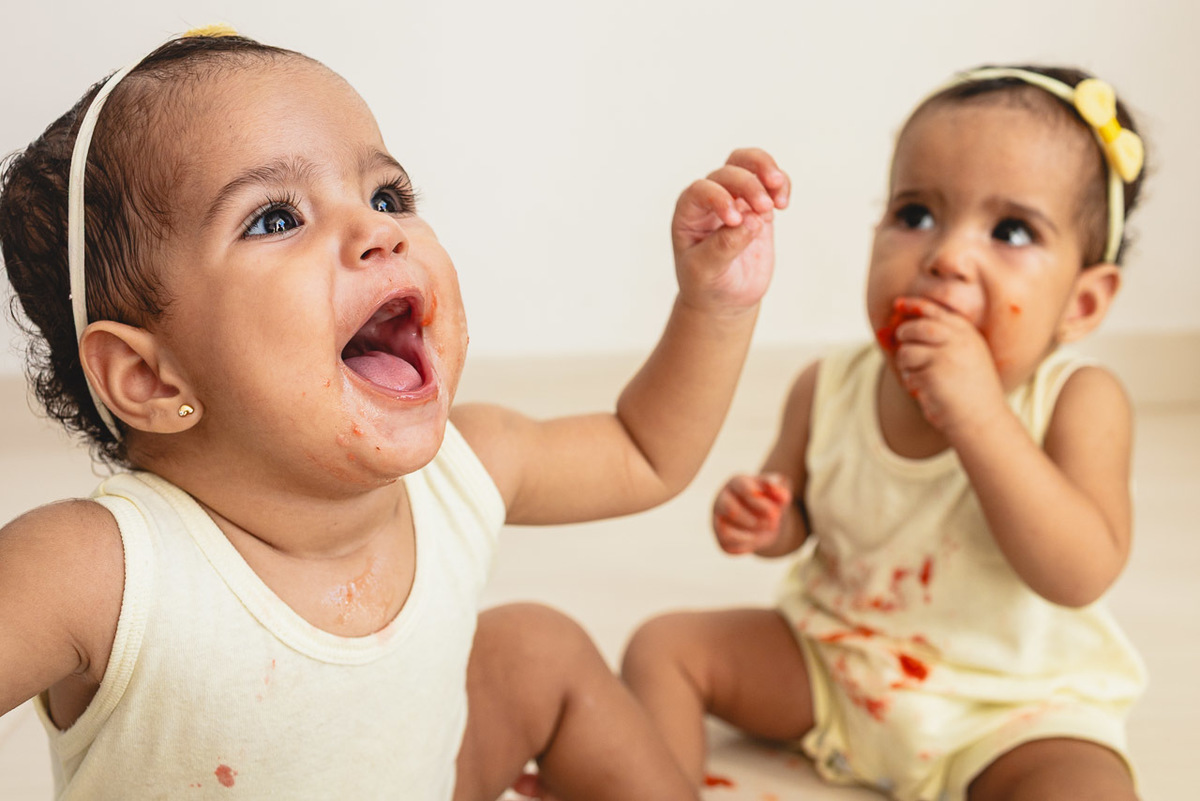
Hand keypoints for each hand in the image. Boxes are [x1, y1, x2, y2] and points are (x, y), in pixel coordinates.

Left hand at [672, 148, 788, 313]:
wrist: (725, 298)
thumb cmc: (706, 283)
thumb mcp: (705, 270)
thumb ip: (724, 246)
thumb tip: (751, 221)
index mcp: (689, 212)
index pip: (701, 190)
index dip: (719, 198)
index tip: (735, 220)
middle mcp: (711, 199)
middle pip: (728, 172)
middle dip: (748, 185)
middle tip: (765, 208)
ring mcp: (736, 199)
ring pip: (747, 164)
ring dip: (764, 169)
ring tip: (778, 188)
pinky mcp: (759, 207)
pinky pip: (771, 183)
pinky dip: (780, 185)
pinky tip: (783, 203)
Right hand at [712, 473, 791, 554]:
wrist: (766, 517)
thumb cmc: (770, 500)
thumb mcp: (778, 493)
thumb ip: (778, 488)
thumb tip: (773, 487)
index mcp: (736, 482)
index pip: (744, 490)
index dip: (761, 504)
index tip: (775, 512)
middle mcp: (722, 498)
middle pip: (732, 512)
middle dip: (757, 521)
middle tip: (773, 523)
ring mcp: (718, 518)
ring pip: (726, 531)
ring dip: (751, 535)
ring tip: (765, 531)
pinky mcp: (720, 536)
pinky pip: (728, 545)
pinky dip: (745, 545)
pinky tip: (756, 539)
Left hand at [891, 297, 1008, 435]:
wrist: (982, 419)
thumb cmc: (969, 390)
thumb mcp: (963, 358)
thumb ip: (940, 341)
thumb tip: (897, 330)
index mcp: (966, 333)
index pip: (935, 311)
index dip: (914, 305)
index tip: (898, 304)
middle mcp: (957, 340)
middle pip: (917, 326)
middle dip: (903, 335)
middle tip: (904, 346)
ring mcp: (945, 355)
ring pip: (906, 350)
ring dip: (906, 365)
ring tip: (919, 376)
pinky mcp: (933, 372)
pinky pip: (908, 372)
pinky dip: (911, 382)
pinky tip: (926, 391)